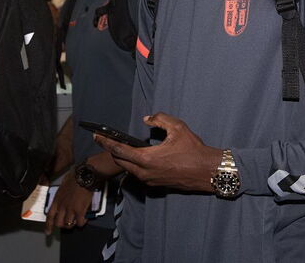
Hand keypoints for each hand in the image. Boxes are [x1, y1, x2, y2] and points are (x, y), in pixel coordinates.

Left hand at [44, 169, 93, 234]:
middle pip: (59, 223)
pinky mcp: (80, 210)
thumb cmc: (75, 177)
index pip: (50, 216)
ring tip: (77, 221)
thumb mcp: (63, 186)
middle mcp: (62, 206)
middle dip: (63, 225)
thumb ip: (61, 194)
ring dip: (72, 224)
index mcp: (57, 200)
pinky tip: (84, 218)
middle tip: (68, 223)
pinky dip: (82, 222)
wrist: (84, 176)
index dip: (48, 225)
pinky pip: (80, 222)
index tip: (48, 232)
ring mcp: (70, 209)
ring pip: (68, 225)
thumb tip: (64, 196)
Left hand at [94, 113, 222, 192]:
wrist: (208, 171)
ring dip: (123, 158)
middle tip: (105, 139)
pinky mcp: (156, 185)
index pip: (119, 150)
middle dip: (112, 149)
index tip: (96, 135)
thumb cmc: (194, 150)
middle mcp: (145, 172)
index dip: (105, 141)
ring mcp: (150, 181)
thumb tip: (147, 119)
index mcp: (147, 158)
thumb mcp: (178, 128)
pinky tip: (138, 157)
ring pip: (129, 169)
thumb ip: (160, 119)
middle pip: (121, 161)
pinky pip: (139, 174)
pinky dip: (134, 165)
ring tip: (121, 147)